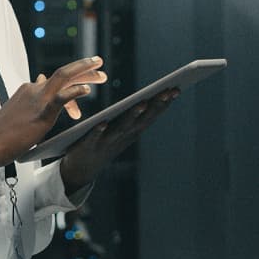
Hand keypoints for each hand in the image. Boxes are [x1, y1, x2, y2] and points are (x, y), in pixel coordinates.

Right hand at [0, 56, 106, 171]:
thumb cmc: (4, 132)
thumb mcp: (18, 109)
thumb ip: (30, 96)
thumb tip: (40, 79)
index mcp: (28, 89)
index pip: (54, 80)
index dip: (72, 82)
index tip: (84, 85)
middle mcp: (33, 89)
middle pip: (63, 73)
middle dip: (83, 68)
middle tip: (99, 65)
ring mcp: (37, 99)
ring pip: (64, 77)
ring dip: (85, 73)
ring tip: (101, 75)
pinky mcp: (42, 112)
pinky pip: (62, 97)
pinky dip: (76, 91)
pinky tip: (87, 90)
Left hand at [59, 87, 179, 194]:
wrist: (82, 170)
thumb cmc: (103, 144)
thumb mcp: (121, 132)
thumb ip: (131, 118)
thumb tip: (147, 100)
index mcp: (130, 132)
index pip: (149, 116)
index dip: (162, 103)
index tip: (176, 89)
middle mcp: (122, 137)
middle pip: (140, 120)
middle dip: (155, 105)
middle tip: (169, 91)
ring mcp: (106, 143)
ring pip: (121, 128)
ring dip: (132, 116)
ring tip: (142, 103)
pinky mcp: (88, 147)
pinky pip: (93, 138)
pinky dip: (98, 132)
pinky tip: (102, 123)